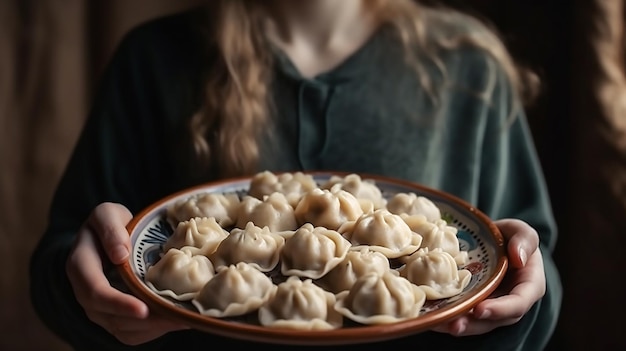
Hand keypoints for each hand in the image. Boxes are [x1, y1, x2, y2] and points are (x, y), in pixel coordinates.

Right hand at [66, 202, 188, 344]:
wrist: (106, 238)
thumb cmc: (109, 224)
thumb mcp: (107, 214)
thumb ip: (110, 229)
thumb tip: (119, 255)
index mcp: (80, 267)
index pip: (96, 292)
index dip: (119, 304)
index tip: (144, 309)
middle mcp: (85, 293)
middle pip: (111, 318)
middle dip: (144, 321)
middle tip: (176, 318)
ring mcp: (97, 308)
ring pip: (122, 329)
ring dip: (152, 328)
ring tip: (182, 320)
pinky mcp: (111, 316)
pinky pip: (129, 333)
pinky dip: (153, 331)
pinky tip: (175, 321)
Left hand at [431, 218, 545, 335]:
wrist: (493, 241)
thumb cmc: (511, 237)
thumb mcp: (521, 231)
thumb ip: (525, 240)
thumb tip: (519, 258)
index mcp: (528, 286)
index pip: (518, 303)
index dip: (500, 309)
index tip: (480, 309)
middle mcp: (510, 303)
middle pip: (494, 320)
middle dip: (473, 324)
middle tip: (454, 325)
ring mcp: (491, 306)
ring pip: (476, 322)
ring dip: (458, 325)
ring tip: (439, 324)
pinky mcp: (473, 305)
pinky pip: (462, 315)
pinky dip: (447, 318)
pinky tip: (432, 318)